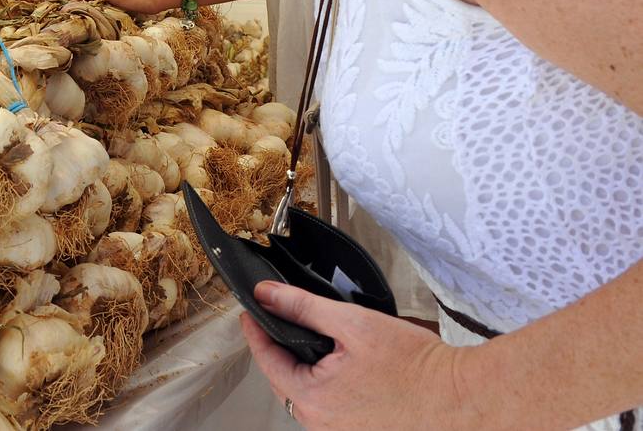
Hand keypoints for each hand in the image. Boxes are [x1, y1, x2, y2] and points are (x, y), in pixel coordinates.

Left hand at [243, 281, 470, 429]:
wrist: (463, 400)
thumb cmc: (416, 366)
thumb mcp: (353, 323)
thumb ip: (304, 307)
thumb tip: (266, 296)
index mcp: (312, 398)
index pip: (266, 360)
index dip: (255, 331)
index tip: (250, 313)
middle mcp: (321, 424)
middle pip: (284, 380)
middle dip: (281, 351)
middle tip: (283, 322)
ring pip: (306, 397)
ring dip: (305, 372)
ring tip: (319, 345)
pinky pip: (329, 409)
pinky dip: (327, 388)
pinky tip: (344, 371)